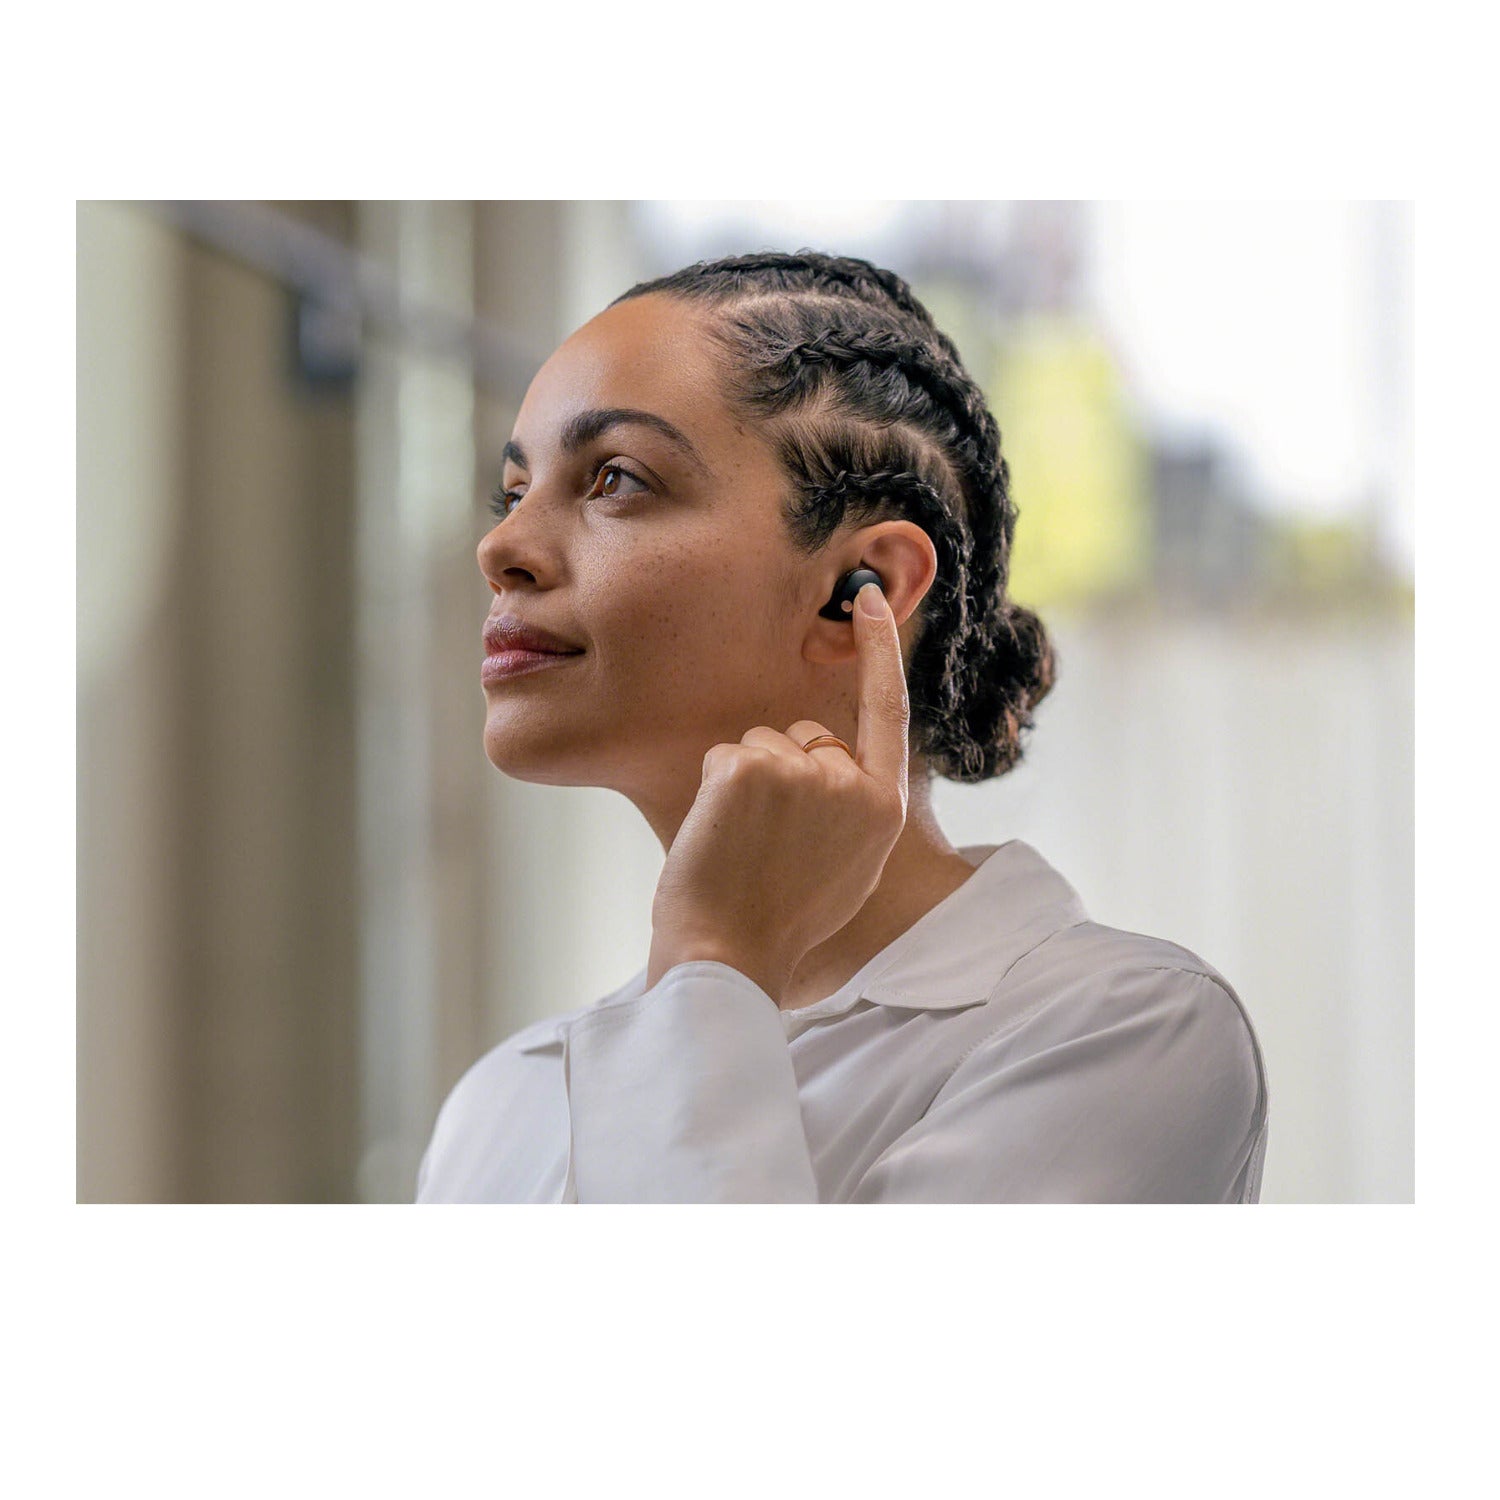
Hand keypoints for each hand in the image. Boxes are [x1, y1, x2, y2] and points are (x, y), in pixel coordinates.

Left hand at [647, 581, 909, 1003]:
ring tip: (743, 847)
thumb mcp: (848, 867)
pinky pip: (725, 756)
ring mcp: (803, 772)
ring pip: (761, 745)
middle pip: (807, 736)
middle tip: (765, 843)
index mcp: (882, 810)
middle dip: (780, 771)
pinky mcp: (750, 766)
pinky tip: (721, 835)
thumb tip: (833, 759)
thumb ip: (852, 808)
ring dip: (742, 784)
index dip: (880, 649)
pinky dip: (713, 789)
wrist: (731, 955)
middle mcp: (852, 784)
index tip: (870, 598)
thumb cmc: (781, 922)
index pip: (888, 709)